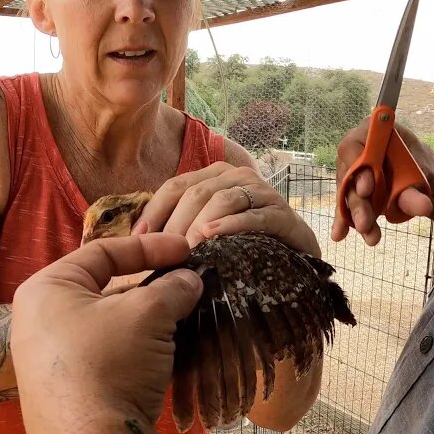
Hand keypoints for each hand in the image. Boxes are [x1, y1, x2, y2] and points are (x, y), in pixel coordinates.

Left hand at [11, 234, 203, 432]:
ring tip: (183, 325)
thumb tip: (189, 281)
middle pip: (105, 292)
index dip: (150, 247)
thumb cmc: (109, 362)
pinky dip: (135, 354)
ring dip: (147, 324)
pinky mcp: (63, 395)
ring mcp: (47, 362)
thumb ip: (173, 287)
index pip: (103, 252)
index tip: (187, 251)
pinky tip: (164, 361)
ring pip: (109, 329)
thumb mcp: (149, 313)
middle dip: (151, 289)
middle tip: (187, 290)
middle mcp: (37, 322)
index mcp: (46, 290)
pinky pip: (105, 360)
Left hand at [134, 162, 320, 257]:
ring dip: (200, 225)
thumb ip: (179, 228)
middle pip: (195, 193)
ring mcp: (260, 192)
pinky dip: (232, 226)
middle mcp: (236, 176)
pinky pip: (253, 216)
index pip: (175, 186)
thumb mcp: (207, 232)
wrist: (295, 256)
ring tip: (187, 251)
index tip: (139, 239)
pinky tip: (214, 238)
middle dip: (175, 225)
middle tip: (163, 256)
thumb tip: (139, 242)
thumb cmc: (243, 245)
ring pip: (221, 199)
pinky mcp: (281, 214)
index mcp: (213, 177)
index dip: (154, 211)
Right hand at [331, 116, 433, 245]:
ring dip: (355, 217)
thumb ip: (416, 189)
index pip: (354, 146)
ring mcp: (350, 170)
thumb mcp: (422, 175)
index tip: (367, 188)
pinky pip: (345, 205)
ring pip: (347, 194)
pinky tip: (340, 234)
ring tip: (369, 235)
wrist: (423, 179)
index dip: (357, 167)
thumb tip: (422, 207)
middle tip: (365, 221)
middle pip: (348, 174)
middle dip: (358, 202)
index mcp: (371, 132)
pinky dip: (345, 221)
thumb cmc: (421, 166)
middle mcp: (355, 149)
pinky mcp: (351, 190)